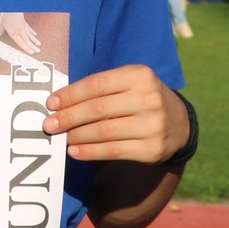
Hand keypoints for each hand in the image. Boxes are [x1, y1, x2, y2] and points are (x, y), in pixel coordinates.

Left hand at [0, 12, 40, 53]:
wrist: (12, 7)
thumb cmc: (6, 16)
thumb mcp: (1, 24)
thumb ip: (0, 31)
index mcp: (14, 33)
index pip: (21, 43)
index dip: (27, 48)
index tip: (32, 53)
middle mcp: (20, 31)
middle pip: (27, 40)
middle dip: (33, 47)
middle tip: (38, 51)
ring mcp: (23, 27)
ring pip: (30, 35)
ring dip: (35, 41)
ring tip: (39, 46)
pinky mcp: (25, 23)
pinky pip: (29, 29)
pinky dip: (32, 32)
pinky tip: (35, 35)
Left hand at [42, 66, 187, 164]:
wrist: (179, 123)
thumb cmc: (141, 98)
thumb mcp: (129, 83)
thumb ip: (100, 89)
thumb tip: (60, 104)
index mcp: (140, 75)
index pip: (97, 84)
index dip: (71, 95)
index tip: (51, 103)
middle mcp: (149, 98)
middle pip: (98, 109)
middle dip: (69, 117)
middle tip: (49, 124)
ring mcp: (153, 125)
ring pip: (104, 131)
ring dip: (77, 136)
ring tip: (62, 137)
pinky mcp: (153, 149)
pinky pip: (114, 151)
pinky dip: (90, 152)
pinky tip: (75, 151)